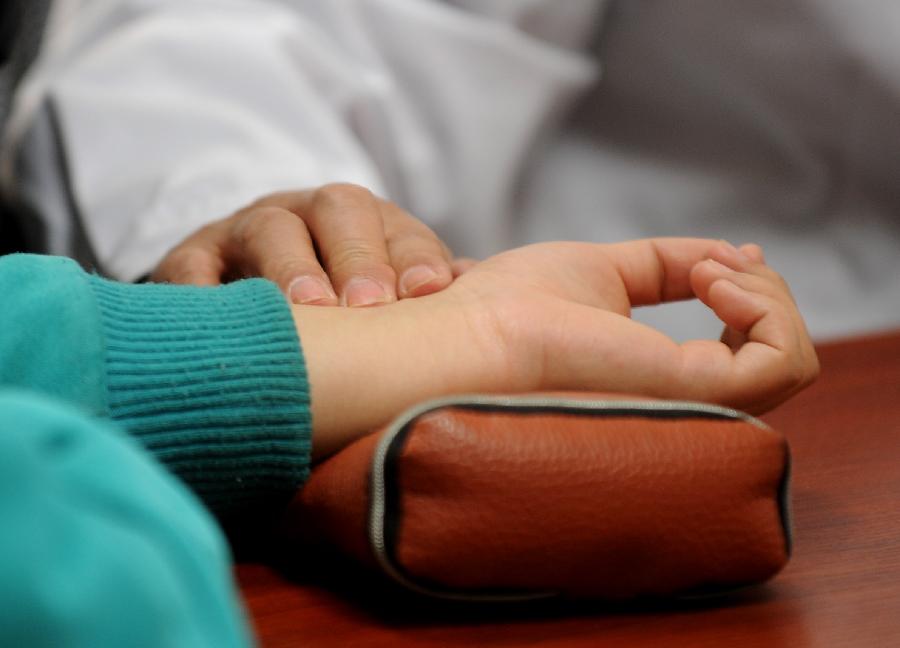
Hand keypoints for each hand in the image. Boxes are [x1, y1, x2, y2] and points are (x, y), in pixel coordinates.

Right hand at [151, 183, 463, 305]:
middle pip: (339, 210)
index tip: (431, 294)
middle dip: (359, 256)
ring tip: (311, 310)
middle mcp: (309, 216)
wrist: (239, 277)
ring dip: (292, 267)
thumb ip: (424, 294)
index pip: (399, 230)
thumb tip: (483, 300)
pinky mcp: (193, 258)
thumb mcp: (378, 292)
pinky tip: (221, 315)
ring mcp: (248, 232)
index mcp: (365, 224)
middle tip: (371, 305)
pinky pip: (192, 265)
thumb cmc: (331, 297)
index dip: (416, 259)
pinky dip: (203, 289)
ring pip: (272, 229)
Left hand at [294, 238, 818, 456]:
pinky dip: (767, 308)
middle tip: (714, 267)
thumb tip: (734, 256)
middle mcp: (683, 403)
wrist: (475, 334)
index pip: (746, 354)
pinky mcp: (695, 394)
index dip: (752, 299)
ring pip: (794, 359)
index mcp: (660, 378)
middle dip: (767, 293)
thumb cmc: (514, 307)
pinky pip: (784, 359)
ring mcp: (693, 405)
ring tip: (713, 273)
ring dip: (772, 296)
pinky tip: (714, 283)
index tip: (720, 264)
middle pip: (780, 356)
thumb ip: (670, 266)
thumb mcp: (606, 269)